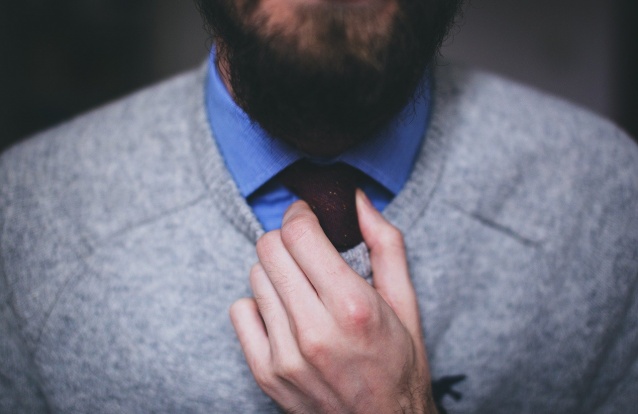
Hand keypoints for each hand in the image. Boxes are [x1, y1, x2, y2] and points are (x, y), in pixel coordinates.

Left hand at [230, 190, 435, 412]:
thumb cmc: (398, 362)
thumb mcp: (405, 301)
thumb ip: (385, 243)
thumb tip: (357, 198)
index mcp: (354, 307)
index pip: (299, 234)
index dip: (301, 215)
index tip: (308, 217)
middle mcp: (315, 331)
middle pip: (269, 249)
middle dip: (287, 239)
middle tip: (304, 250)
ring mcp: (285, 355)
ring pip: (255, 276)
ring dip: (277, 272)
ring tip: (301, 288)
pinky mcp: (266, 372)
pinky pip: (240, 310)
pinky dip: (259, 304)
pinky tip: (284, 314)